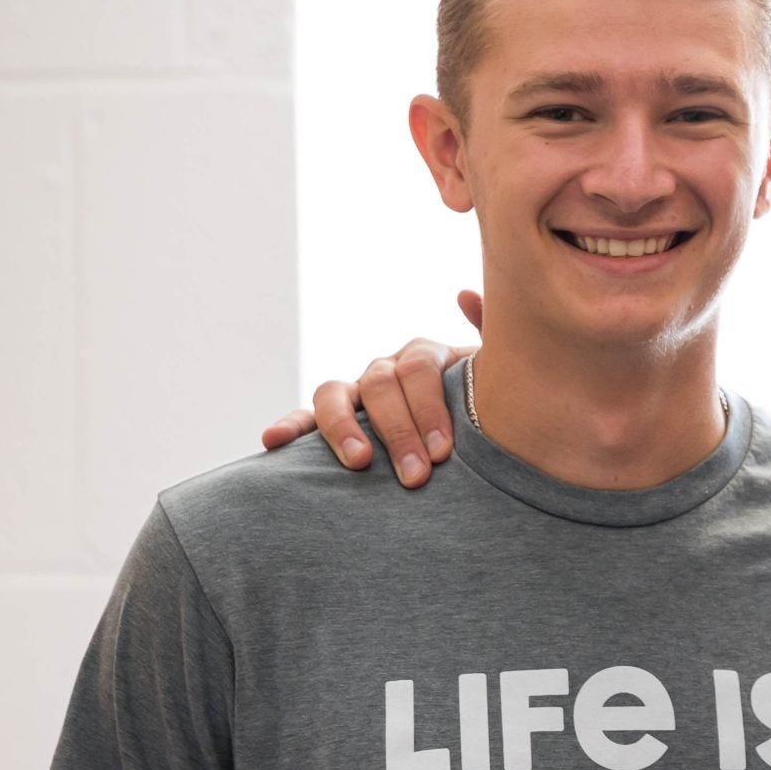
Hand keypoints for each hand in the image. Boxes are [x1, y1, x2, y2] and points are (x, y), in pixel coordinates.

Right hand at [260, 290, 483, 487]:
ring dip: (343, 427)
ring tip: (358, 461)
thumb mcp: (498, 378)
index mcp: (424, 357)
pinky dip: (289, 425)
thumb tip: (465, 294)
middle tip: (417, 475)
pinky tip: (272, 440)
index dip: (430, 408)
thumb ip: (490, 339)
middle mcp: (386, 370)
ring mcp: (357, 392)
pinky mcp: (334, 420)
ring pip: (334, 394)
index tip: (444, 451)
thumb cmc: (487, 408)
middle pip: (380, 386)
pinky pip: (306, 418)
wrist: (472, 433)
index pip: (419, 369)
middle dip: (398, 431)